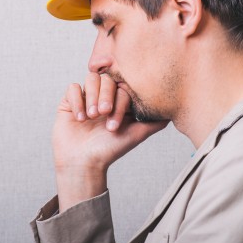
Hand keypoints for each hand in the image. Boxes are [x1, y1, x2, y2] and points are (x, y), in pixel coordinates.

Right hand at [52, 72, 167, 210]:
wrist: (84, 163)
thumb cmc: (110, 150)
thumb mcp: (137, 134)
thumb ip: (155, 122)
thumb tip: (172, 112)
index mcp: (119, 100)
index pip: (123, 86)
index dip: (121, 99)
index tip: (116, 121)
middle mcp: (103, 96)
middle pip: (107, 79)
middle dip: (106, 96)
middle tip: (104, 114)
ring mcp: (86, 97)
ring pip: (91, 79)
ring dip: (92, 96)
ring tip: (92, 117)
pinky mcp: (69, 101)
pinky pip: (73, 88)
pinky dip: (77, 101)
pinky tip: (80, 118)